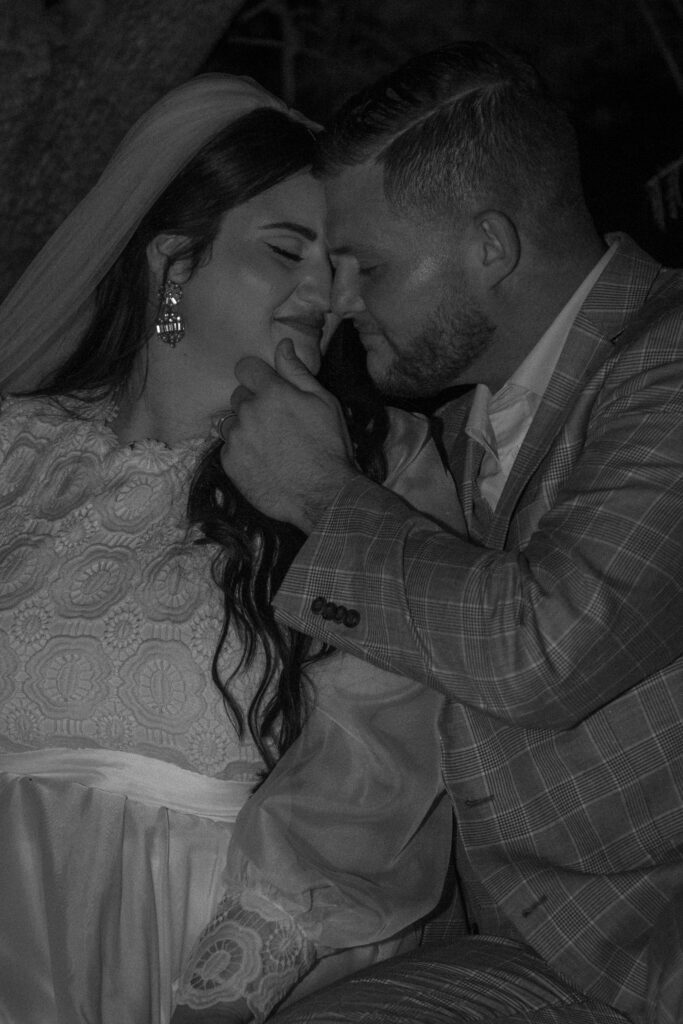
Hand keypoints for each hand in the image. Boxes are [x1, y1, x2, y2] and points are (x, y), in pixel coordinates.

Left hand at [220, 339, 359, 531]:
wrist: (324, 495)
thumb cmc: (329, 447)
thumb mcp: (323, 402)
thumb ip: (297, 372)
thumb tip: (282, 343)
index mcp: (271, 392)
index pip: (246, 368)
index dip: (257, 376)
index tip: (266, 387)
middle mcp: (248, 412)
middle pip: (239, 396)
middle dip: (254, 405)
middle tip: (277, 424)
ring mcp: (236, 439)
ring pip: (231, 423)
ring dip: (245, 429)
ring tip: (270, 446)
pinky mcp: (229, 463)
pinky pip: (229, 449)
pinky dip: (242, 453)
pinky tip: (264, 463)